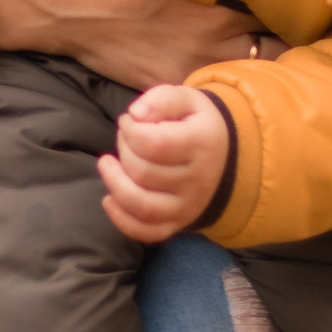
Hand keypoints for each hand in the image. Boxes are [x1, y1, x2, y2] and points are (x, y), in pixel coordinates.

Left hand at [98, 85, 231, 241]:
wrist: (224, 155)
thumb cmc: (195, 123)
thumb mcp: (187, 99)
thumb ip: (161, 99)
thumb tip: (135, 114)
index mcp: (202, 145)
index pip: (153, 143)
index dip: (130, 130)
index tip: (128, 119)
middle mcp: (198, 181)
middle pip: (142, 172)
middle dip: (123, 149)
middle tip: (126, 136)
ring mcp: (188, 207)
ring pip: (141, 204)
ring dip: (115, 183)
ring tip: (107, 164)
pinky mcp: (178, 224)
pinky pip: (147, 232)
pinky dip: (122, 219)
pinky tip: (109, 198)